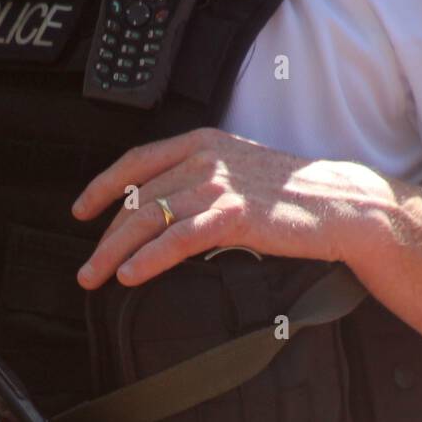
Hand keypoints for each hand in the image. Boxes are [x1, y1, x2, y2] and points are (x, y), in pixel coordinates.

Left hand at [71, 127, 395, 288]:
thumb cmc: (293, 198)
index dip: (103, 186)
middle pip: (137, 199)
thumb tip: (165, 212)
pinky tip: (130, 276)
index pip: (137, 161)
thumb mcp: (240, 174)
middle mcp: (205, 158)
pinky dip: (148, 259)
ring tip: (96, 279)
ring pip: (148, 219)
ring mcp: (218, 185)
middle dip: (105, 236)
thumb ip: (202, 181)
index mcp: (203, 142)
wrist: (341, 206)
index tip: (80, 211)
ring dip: (115, 253)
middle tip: (85, 269)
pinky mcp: (232, 215)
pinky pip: (176, 239)